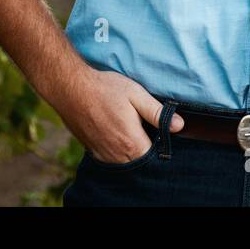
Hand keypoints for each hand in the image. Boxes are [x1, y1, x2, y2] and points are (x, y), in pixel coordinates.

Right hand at [52, 68, 184, 164]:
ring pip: (125, 160)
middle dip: (145, 146)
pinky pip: (111, 157)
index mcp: (132, 142)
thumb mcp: (135, 94)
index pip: (155, 155)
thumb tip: (179, 125)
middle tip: (141, 125)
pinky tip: (114, 130)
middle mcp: (117, 155)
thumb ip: (157, 112)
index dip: (160, 143)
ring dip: (130, 149)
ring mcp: (103, 155)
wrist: (70, 88)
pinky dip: (116, 149)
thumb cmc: (104, 89)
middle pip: (140, 159)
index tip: (158, 130)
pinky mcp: (92, 151)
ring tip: (127, 127)